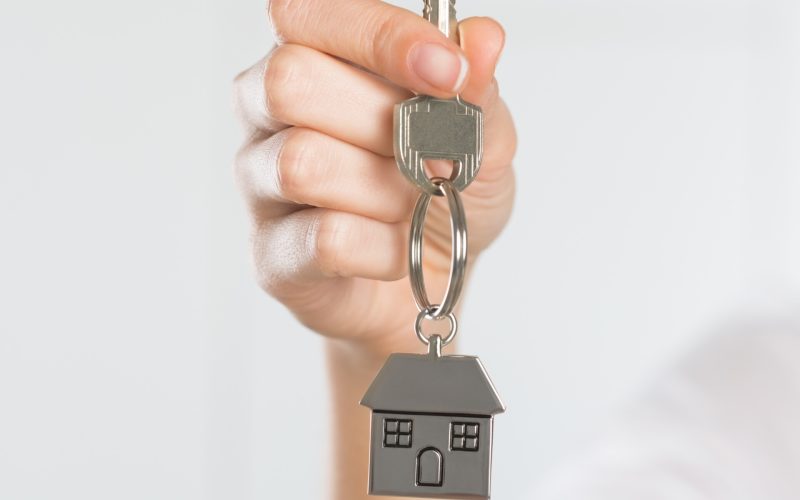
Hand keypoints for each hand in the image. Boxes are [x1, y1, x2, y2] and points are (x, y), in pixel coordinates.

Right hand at [234, 0, 516, 356]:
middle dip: (381, 122)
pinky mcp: (270, 256)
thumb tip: (481, 40)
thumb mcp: (483, 140)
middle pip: (289, 82)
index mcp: (314, 62)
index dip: (375, 35)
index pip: (306, 13)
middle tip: (429, 155)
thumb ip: (478, 91)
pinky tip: (393, 249)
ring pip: (303, 163)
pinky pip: (325, 238)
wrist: (431, 282)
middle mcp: (268, 116)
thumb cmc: (445, 197)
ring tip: (410, 206)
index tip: (445, 71)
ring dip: (385, 191)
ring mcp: (260, 186)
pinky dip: (384, 248)